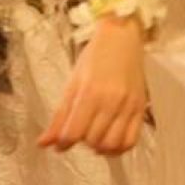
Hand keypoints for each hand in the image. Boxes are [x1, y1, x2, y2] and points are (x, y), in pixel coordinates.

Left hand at [39, 16, 147, 155]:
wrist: (122, 37)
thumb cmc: (95, 56)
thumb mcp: (72, 82)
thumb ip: (59, 116)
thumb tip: (44, 143)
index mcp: (90, 93)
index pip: (73, 133)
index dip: (63, 142)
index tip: (62, 140)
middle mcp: (111, 101)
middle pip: (92, 140)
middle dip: (82, 141)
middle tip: (80, 131)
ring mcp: (128, 105)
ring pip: (111, 144)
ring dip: (99, 146)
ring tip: (94, 136)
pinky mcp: (141, 107)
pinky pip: (131, 140)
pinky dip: (119, 147)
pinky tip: (110, 140)